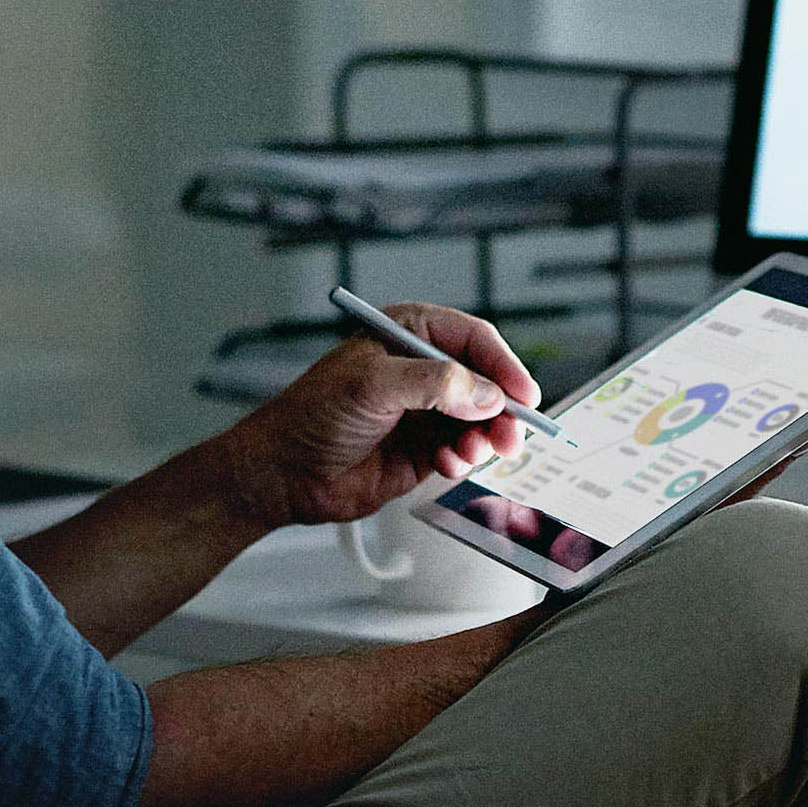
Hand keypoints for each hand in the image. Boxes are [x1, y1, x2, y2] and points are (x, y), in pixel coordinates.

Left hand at [228, 302, 544, 529]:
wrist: (284, 473)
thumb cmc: (313, 415)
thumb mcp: (373, 385)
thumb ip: (433, 384)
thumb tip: (484, 394)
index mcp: (409, 333)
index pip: (473, 339)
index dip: (503, 365)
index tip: (524, 393)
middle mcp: (423, 369)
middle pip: (486, 382)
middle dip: (502, 408)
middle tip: (510, 434)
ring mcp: (426, 411)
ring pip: (481, 420)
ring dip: (486, 438)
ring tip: (473, 453)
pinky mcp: (425, 449)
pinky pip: (464, 450)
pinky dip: (465, 459)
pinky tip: (447, 465)